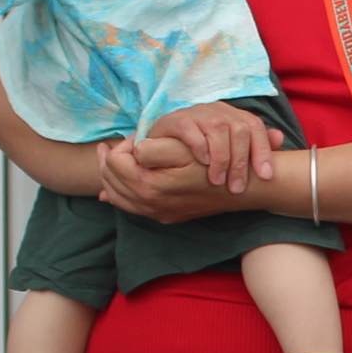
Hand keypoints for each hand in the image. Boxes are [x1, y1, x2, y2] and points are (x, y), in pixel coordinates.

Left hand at [95, 133, 219, 222]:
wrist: (243, 189)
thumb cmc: (214, 163)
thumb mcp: (182, 148)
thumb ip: (151, 148)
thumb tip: (133, 150)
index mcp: (149, 186)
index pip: (115, 162)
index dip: (121, 145)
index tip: (136, 136)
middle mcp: (149, 205)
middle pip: (111, 180)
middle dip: (109, 160)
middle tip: (110, 145)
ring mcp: (157, 214)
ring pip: (117, 196)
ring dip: (112, 176)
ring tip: (111, 158)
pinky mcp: (166, 216)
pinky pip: (131, 206)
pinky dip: (121, 192)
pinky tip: (120, 182)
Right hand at [154, 101, 281, 192]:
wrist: (165, 143)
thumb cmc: (203, 148)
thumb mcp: (230, 148)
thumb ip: (255, 144)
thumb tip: (280, 137)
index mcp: (234, 116)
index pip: (255, 127)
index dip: (263, 151)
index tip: (265, 176)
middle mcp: (218, 111)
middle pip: (239, 129)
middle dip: (240, 161)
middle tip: (236, 188)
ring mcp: (197, 113)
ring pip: (217, 127)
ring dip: (220, 157)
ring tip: (217, 180)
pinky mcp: (175, 119)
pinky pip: (190, 128)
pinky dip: (198, 145)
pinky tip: (202, 162)